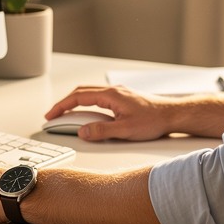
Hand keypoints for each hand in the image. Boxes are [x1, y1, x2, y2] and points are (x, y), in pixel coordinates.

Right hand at [45, 85, 183, 141]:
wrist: (172, 114)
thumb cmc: (153, 121)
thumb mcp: (125, 130)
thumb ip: (101, 131)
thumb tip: (82, 132)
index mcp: (110, 95)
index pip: (78, 97)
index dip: (62, 106)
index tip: (50, 115)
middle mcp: (113, 91)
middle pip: (81, 92)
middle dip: (64, 103)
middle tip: (53, 115)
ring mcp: (118, 93)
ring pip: (90, 93)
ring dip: (75, 102)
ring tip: (66, 114)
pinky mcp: (123, 98)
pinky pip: (99, 97)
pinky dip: (87, 103)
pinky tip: (89, 113)